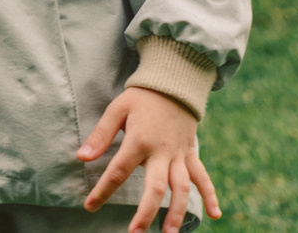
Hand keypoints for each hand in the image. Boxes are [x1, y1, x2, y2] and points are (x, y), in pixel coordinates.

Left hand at [77, 87, 219, 231]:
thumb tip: (82, 157)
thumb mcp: (117, 109)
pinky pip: (202, 177)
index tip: (89, 207)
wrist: (174, 82)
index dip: (102, 191)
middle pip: (154, 187)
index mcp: (139, 141)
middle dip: (145, 213)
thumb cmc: (141, 97)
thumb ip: (100, 135)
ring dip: (176, 212)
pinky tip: (215, 214)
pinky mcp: (191, 154)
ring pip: (180, 187)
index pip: (118, 172)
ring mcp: (179, 155)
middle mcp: (161, 151)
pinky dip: (210, 195)